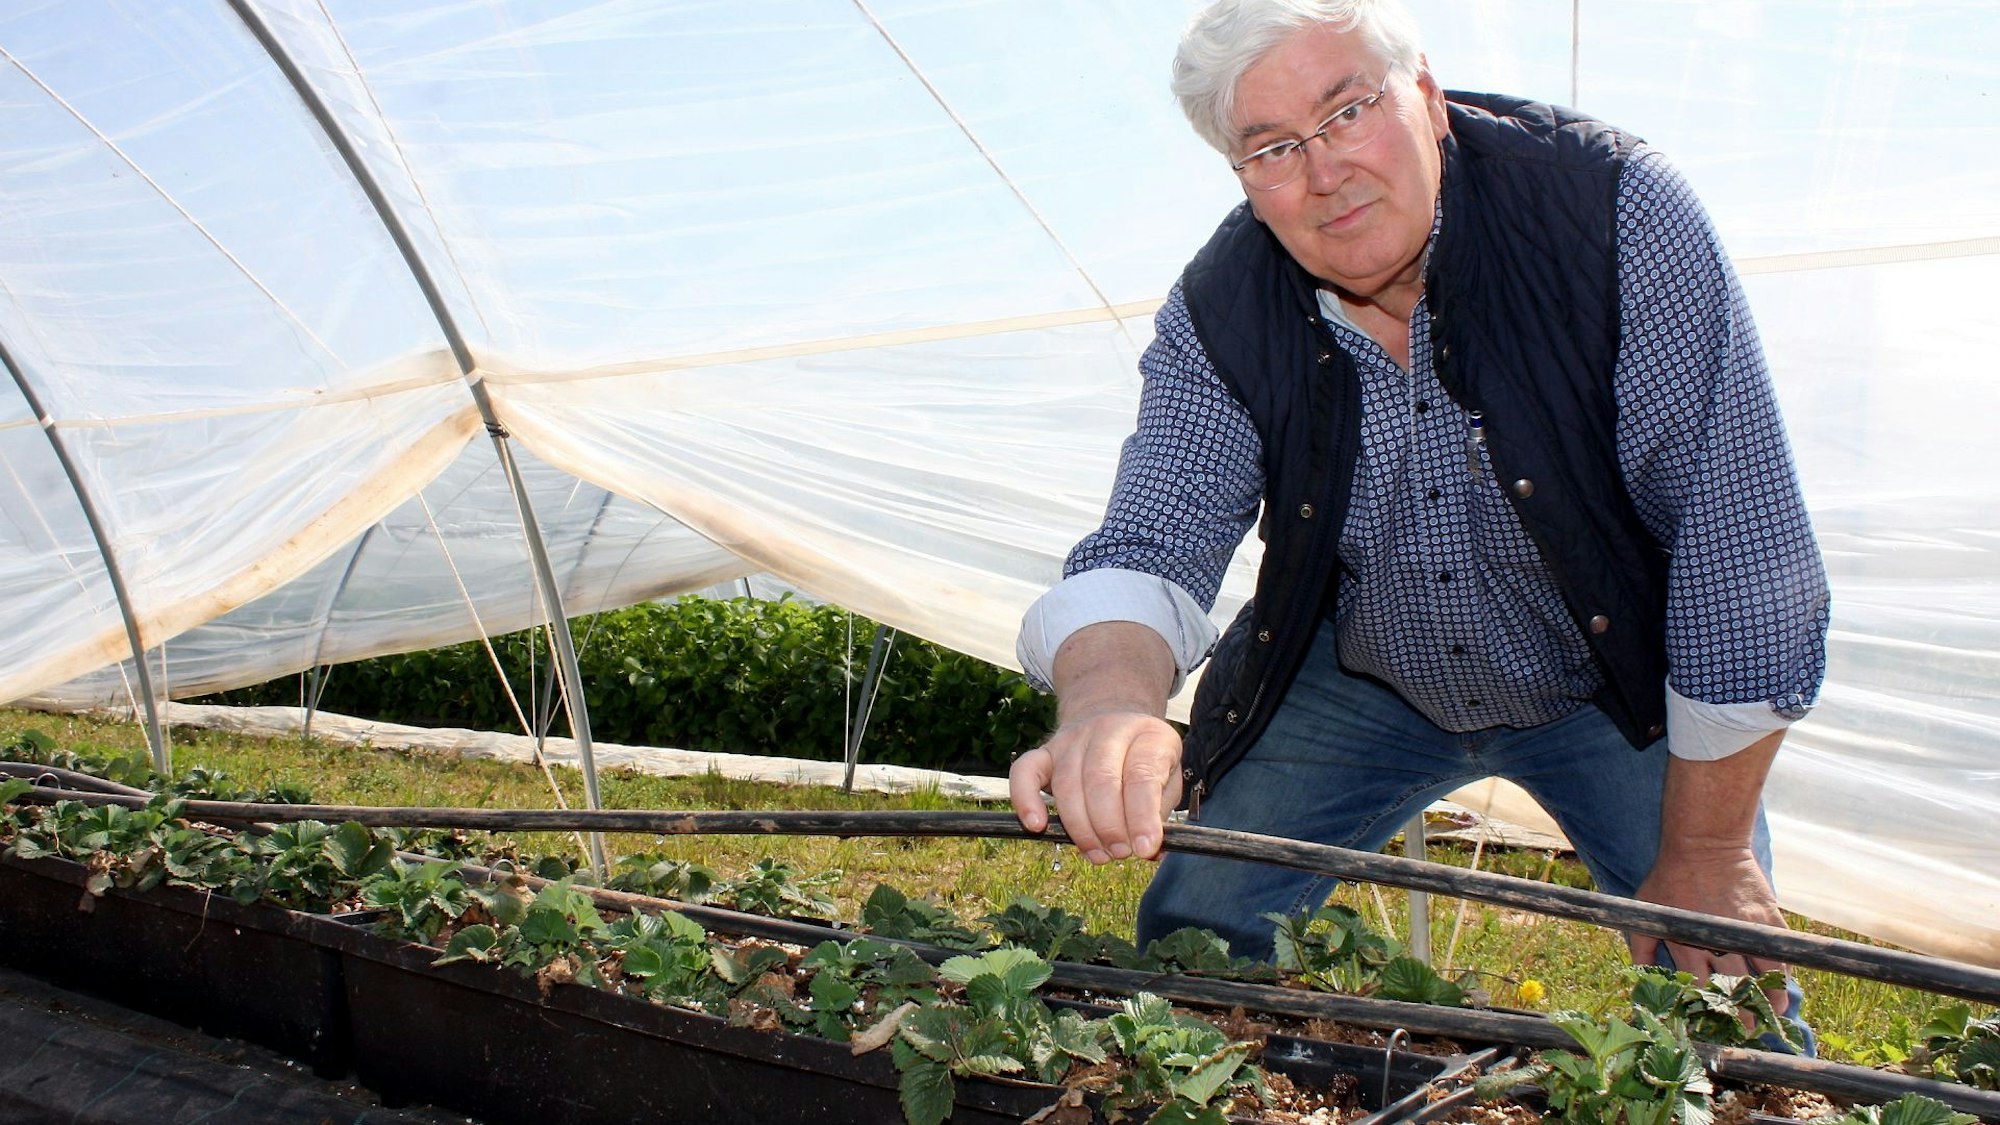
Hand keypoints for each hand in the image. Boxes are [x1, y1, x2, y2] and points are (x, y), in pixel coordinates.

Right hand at [1008, 709, 1183, 863]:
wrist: (1114, 720)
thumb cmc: (1144, 760)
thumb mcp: (1169, 779)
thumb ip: (1160, 813)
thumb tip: (1150, 852)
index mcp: (1148, 735)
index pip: (1142, 776)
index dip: (1142, 817)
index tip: (1145, 849)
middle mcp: (1108, 730)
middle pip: (1101, 780)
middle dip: (1110, 827)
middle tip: (1120, 853)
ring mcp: (1073, 738)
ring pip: (1068, 784)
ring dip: (1081, 828)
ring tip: (1098, 853)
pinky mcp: (1045, 750)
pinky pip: (1025, 772)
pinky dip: (1025, 800)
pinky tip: (1036, 826)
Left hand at [1627, 846, 1790, 1016]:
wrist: (1704, 843)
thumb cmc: (1670, 876)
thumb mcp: (1646, 910)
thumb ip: (1642, 947)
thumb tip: (1638, 980)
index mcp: (1689, 943)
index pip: (1700, 989)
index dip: (1707, 1010)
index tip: (1711, 1025)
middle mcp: (1720, 942)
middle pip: (1734, 989)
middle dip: (1741, 1014)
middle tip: (1747, 1032)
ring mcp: (1748, 931)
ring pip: (1764, 976)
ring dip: (1770, 999)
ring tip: (1773, 1017)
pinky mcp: (1769, 919)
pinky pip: (1782, 953)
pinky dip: (1785, 973)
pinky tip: (1785, 987)